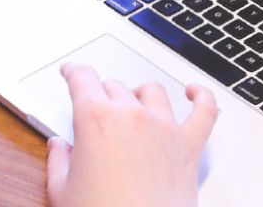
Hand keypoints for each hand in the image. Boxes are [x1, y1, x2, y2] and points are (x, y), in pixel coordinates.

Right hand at [45, 63, 217, 206]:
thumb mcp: (62, 191)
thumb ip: (58, 162)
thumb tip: (59, 147)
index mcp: (95, 119)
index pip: (82, 78)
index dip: (73, 71)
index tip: (71, 72)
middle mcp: (131, 116)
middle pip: (114, 85)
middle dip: (101, 93)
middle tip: (95, 106)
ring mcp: (164, 128)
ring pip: (152, 91)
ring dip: (139, 93)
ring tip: (133, 102)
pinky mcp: (189, 147)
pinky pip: (204, 111)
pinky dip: (201, 96)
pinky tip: (193, 92)